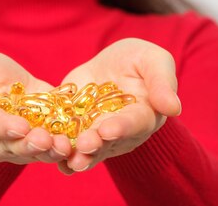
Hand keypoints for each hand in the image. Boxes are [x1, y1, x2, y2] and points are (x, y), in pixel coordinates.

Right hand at [0, 52, 72, 164]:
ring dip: (49, 151)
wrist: (12, 82)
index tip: (19, 125)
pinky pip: (50, 152)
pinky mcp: (38, 149)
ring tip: (62, 145)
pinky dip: (62, 149)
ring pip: (32, 153)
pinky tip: (73, 145)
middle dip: (29, 143)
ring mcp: (15, 150)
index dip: (2, 127)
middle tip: (44, 139)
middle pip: (10, 147)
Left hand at [57, 38, 180, 173]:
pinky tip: (43, 151)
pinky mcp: (74, 128)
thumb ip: (162, 83)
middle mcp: (120, 132)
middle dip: (95, 144)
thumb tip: (174, 108)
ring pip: (86, 149)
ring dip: (75, 154)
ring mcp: (96, 133)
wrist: (114, 63)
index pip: (134, 123)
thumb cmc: (140, 61)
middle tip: (83, 145)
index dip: (122, 127)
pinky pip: (65, 141)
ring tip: (65, 157)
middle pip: (108, 142)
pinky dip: (55, 148)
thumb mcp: (154, 61)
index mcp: (144, 115)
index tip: (109, 129)